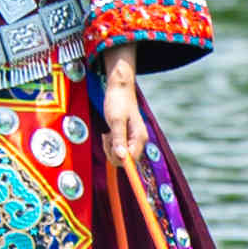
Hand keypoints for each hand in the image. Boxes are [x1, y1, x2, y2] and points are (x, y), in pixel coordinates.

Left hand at [99, 55, 147, 183]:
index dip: (120, 159)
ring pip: (118, 154)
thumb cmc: (118, 102)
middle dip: (112, 150)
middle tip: (108, 135)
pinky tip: (108, 132)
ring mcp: (132, 139)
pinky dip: (110, 142)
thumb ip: (119, 139)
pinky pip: (116, 147)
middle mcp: (138, 140)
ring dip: (110, 145)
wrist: (119, 88)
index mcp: (140, 138)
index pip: (132, 160)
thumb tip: (121, 156)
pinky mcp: (126, 137)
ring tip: (108, 132)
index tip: (110, 149)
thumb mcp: (116, 120)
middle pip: (124, 159)